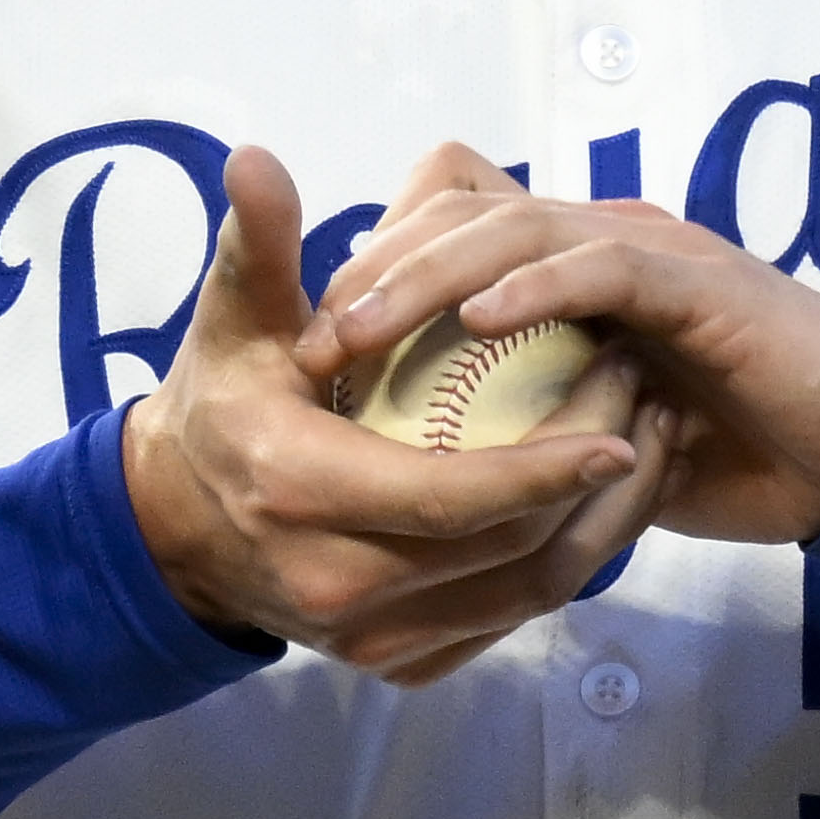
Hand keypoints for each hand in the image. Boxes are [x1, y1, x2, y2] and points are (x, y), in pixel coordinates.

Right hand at [121, 146, 674, 685]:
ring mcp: (368, 639)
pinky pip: (504, 625)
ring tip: (646, 443)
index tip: (625, 416)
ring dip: (598, 527)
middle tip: (643, 396)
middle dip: (594, 483)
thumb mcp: (233, 323)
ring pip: (522, 599)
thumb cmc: (221, 402)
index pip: (450, 496)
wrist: (173, 521)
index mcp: (303, 493)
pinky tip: (601, 503)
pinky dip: (562, 569)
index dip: (546, 465)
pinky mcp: (392, 662)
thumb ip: (256, 244)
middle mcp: (337, 586)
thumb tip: (254, 157)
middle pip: (507, 552)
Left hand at [299, 145, 819, 545]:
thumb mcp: (598, 442)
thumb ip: (527, 433)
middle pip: (463, 212)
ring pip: (517, 224)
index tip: (307, 341)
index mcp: (570, 269)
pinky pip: (605, 265)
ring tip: (359, 324)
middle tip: (307, 335)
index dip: (377, 263)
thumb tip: (425, 485)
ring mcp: (650, 251)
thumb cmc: (728, 450)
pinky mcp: (697, 283)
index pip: (454, 224)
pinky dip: (536, 285)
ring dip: (427, 272)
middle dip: (375, 264)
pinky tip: (479, 318)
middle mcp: (601, 241)